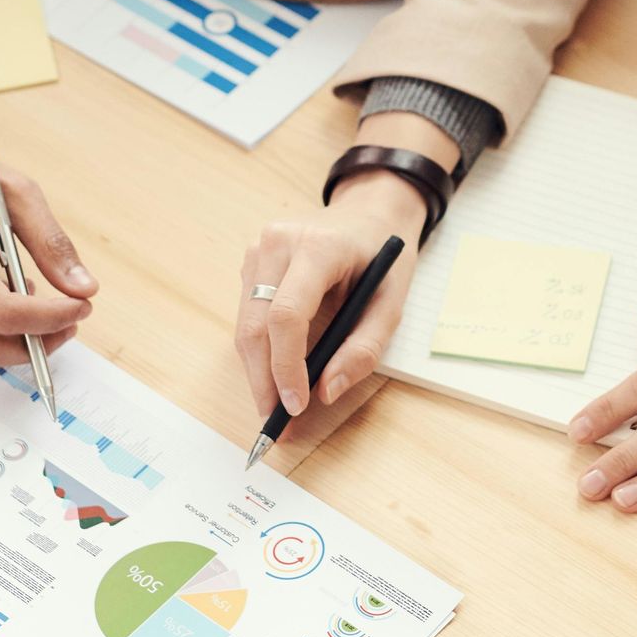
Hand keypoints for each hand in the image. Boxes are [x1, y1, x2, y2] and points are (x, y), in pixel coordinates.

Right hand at [236, 176, 423, 422]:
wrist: (369, 213)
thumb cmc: (383, 258)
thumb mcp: (391, 303)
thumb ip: (364, 349)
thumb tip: (327, 391)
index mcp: (318, 247)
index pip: (287, 315)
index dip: (286, 367)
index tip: (295, 405)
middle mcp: (278, 243)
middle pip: (255, 325)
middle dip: (263, 380)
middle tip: (275, 423)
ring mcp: (258, 249)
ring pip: (245, 324)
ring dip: (257, 370)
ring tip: (273, 407)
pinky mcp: (250, 261)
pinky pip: (247, 315)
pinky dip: (259, 349)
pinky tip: (274, 373)